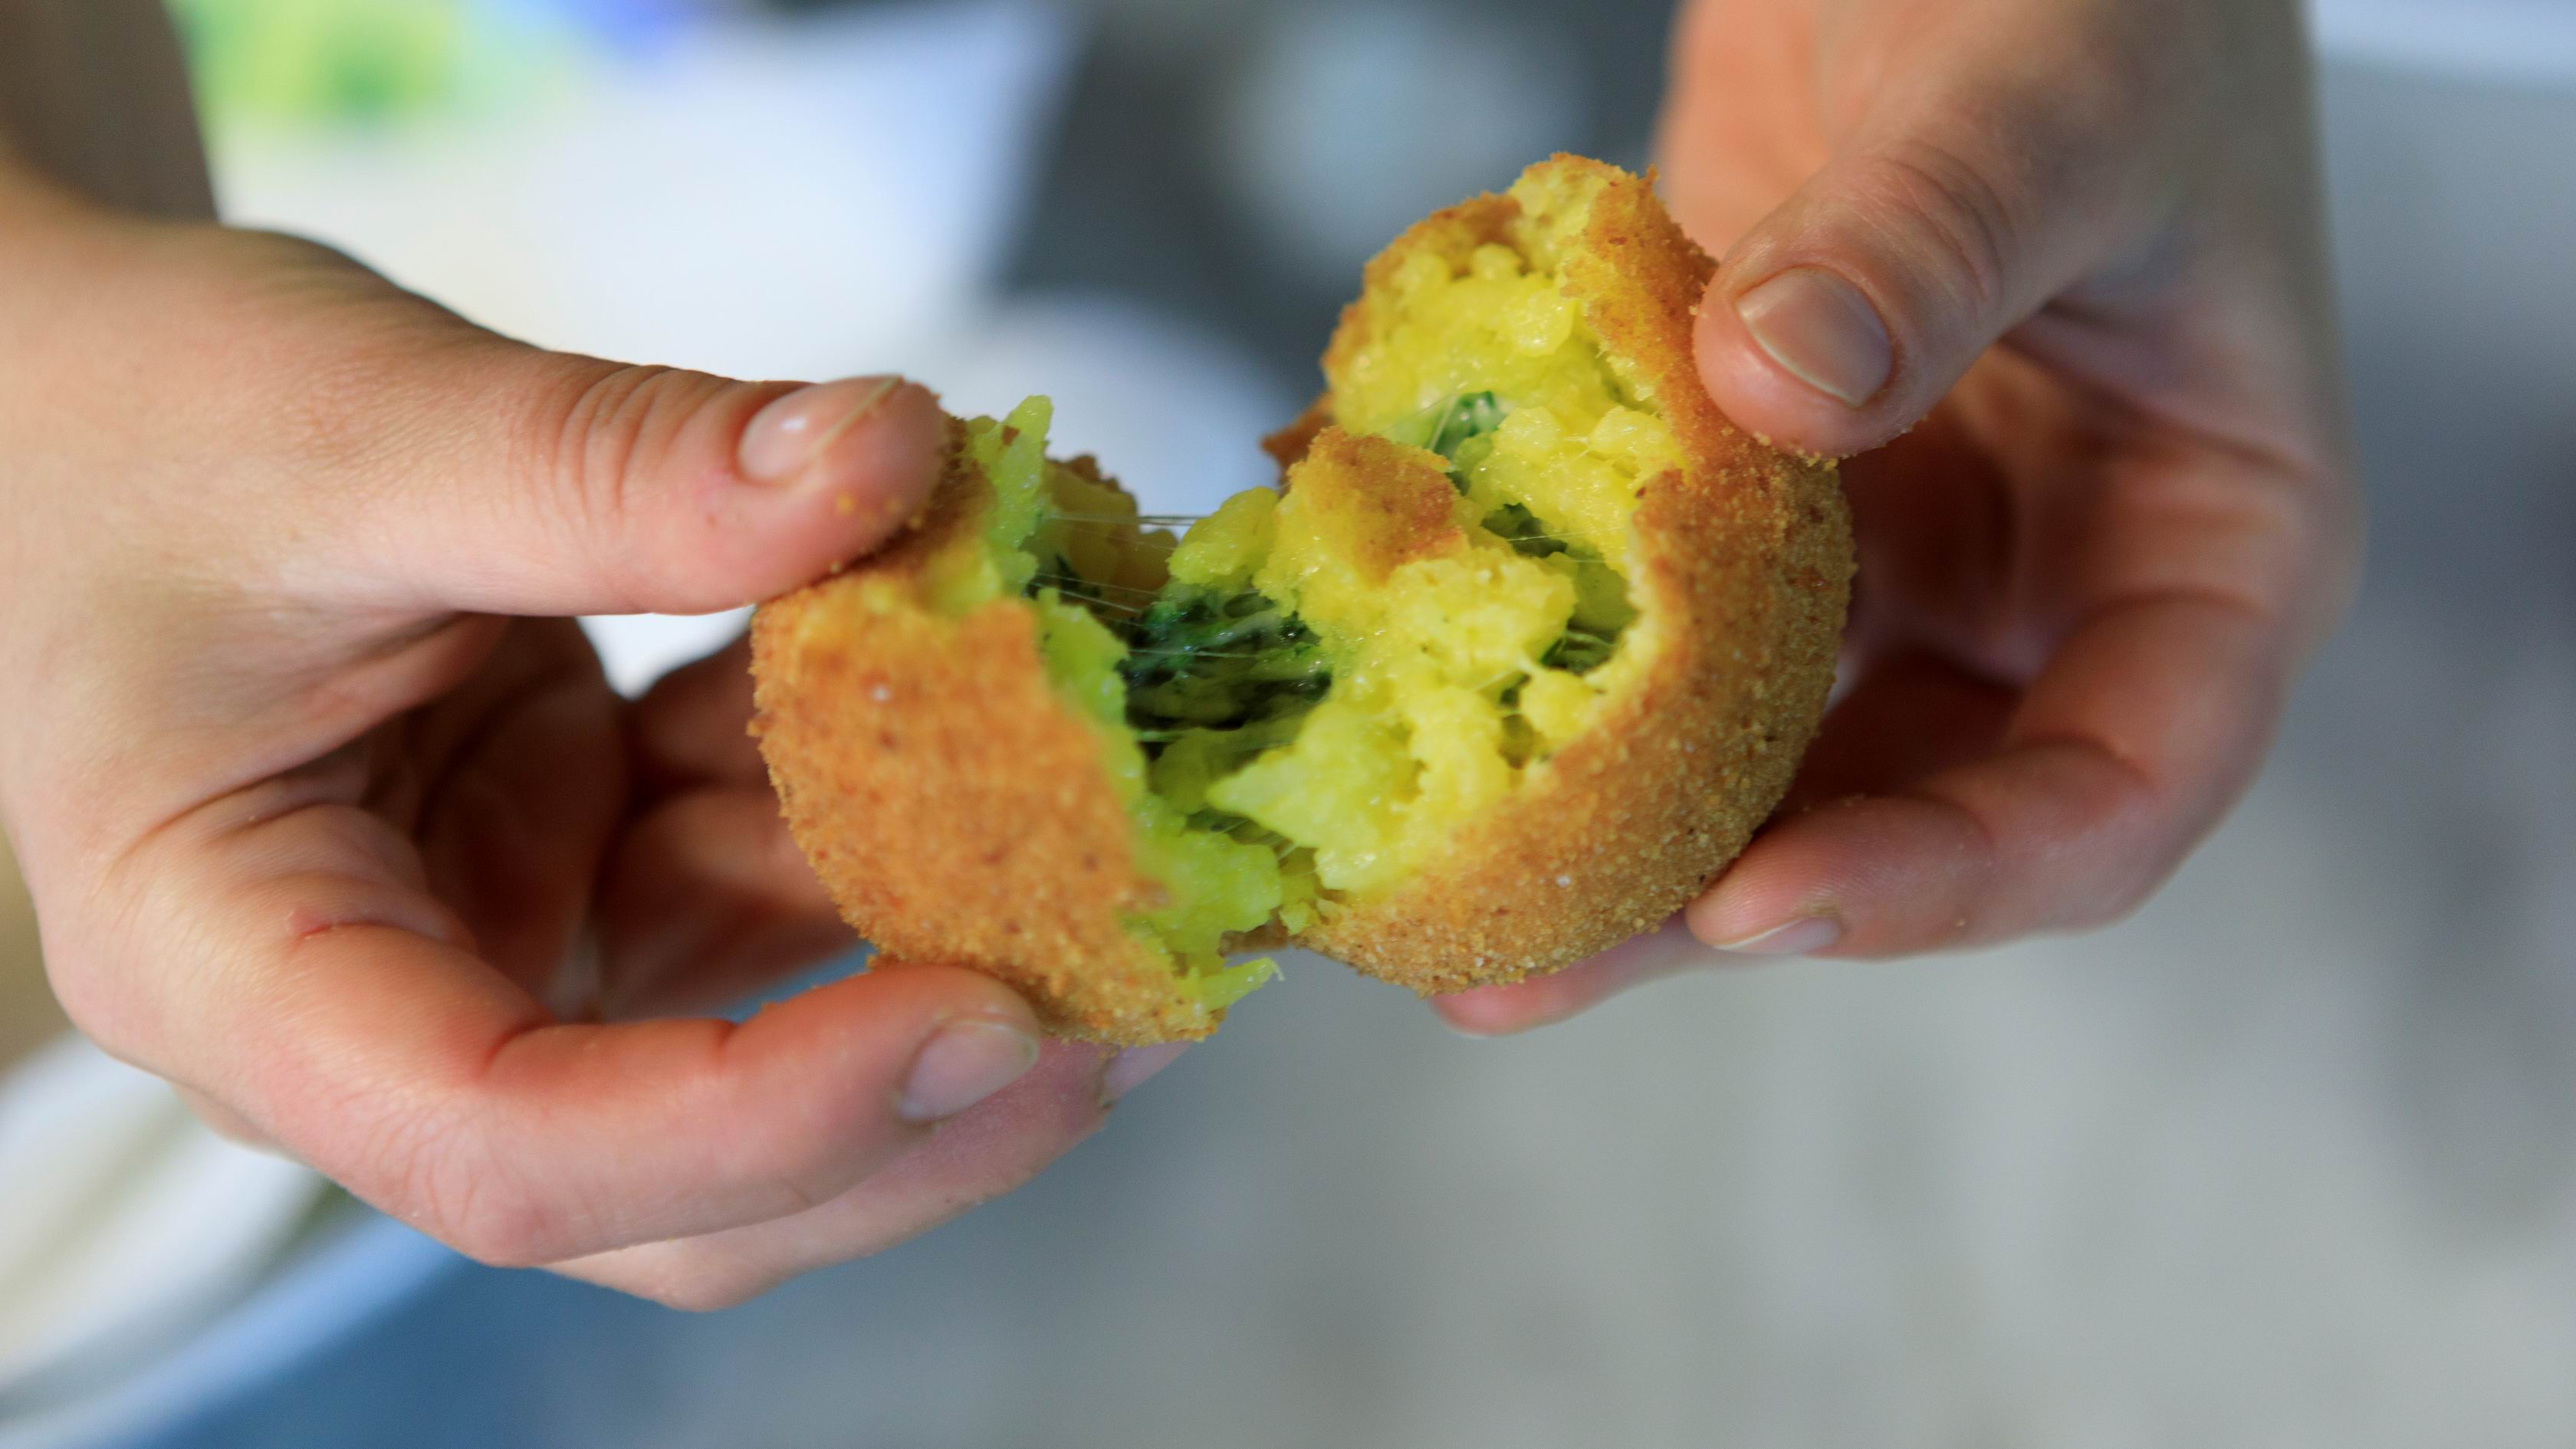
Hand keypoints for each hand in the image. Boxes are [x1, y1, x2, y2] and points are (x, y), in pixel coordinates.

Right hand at [0, 159, 1175, 1306]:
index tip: (987, 1014)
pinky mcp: (591, 853)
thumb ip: (612, 465)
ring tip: (1149, 836)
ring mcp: (509, 938)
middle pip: (684, 1182)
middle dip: (923, 1113)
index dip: (766, 1118)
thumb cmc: (137, 420)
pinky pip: (774, 857)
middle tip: (1146, 1004)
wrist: (88, 394)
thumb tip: (900, 457)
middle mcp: (393, 1010)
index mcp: (250, 978)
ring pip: (765, 1019)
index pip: (513, 1147)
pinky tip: (1020, 696)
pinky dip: (894, 785)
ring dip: (951, 925)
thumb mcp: (346, 430)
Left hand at [1441, 0, 2361, 1031]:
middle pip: (1886, 807)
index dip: (1940, 879)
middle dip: (1700, 897)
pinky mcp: (1744, 485)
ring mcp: (1885, 541)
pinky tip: (1384, 655)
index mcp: (2203, 550)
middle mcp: (2040, 580)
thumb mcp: (2053, 105)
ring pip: (1742, 736)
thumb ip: (1935, 243)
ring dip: (1584, 809)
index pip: (2107, 796)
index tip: (1758, 900)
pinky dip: (1525, 629)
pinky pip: (1639, 595)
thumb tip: (1773, 387)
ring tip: (1416, 886)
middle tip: (1513, 970)